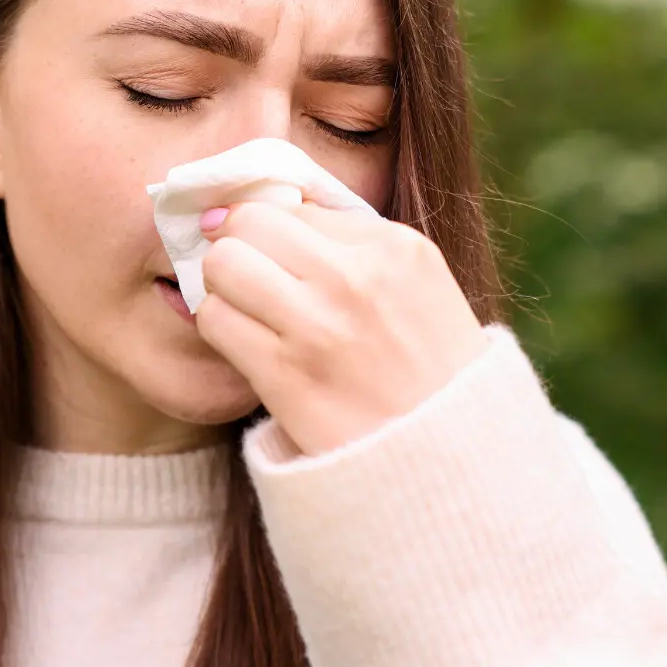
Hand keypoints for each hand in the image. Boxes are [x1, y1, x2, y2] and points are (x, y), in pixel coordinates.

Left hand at [194, 200, 487, 455]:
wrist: (451, 462)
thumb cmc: (429, 371)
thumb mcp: (418, 285)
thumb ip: (354, 242)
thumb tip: (274, 205)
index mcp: (395, 248)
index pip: (295, 205)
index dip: (274, 230)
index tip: (274, 256)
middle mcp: (356, 278)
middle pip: (248, 221)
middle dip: (238, 245)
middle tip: (250, 277)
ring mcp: (319, 326)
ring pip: (222, 264)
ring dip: (224, 287)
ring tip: (249, 313)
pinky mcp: (285, 375)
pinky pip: (215, 320)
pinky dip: (221, 328)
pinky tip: (248, 346)